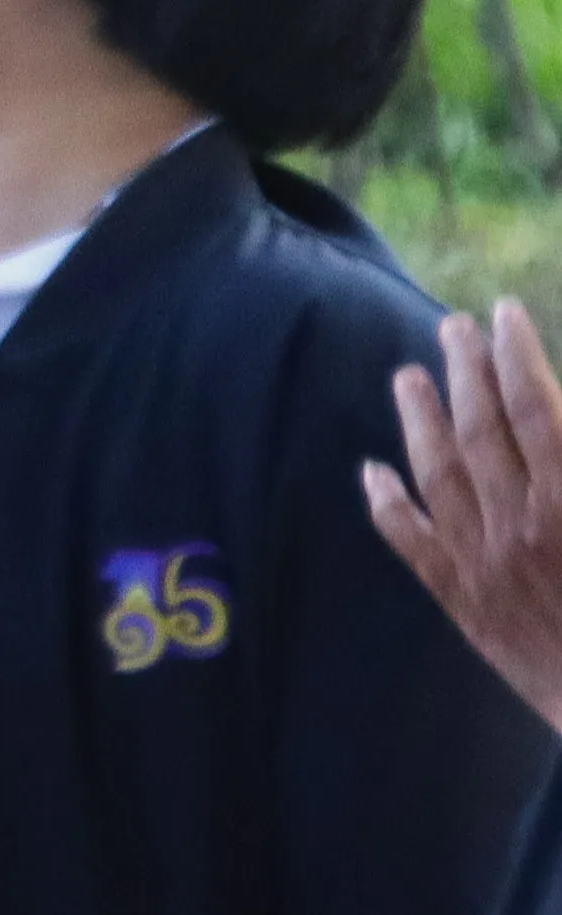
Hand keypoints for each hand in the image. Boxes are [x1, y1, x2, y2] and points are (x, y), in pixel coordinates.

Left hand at [374, 301, 561, 733]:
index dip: (516, 353)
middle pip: (481, 429)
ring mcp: (483, 562)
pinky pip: (413, 544)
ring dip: (421, 420)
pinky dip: (388, 505)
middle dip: (465, 370)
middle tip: (451, 328)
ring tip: (407, 377)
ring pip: (437, 474)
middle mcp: (519, 522)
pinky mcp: (463, 602)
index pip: (536, 404)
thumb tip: (559, 416)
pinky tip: (371, 472)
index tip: (502, 312)